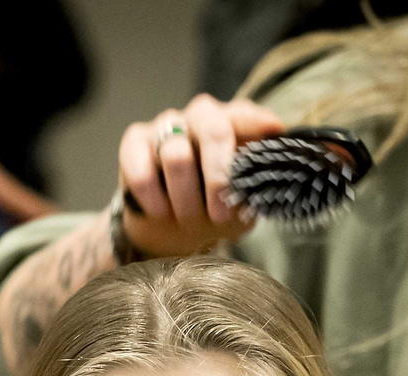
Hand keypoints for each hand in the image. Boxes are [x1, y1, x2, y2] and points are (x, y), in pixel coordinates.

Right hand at [118, 94, 282, 256]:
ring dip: (185, 197)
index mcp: (231, 124)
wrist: (170, 229)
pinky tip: (160, 213)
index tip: (273, 131)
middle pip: (212, 129)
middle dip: (218, 176)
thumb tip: (260, 186)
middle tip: (220, 214)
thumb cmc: (213, 210)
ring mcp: (165, 127)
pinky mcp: (134, 144)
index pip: (244, 115)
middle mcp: (199, 117)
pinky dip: (153, 197)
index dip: (257, 121)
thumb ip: (252, 190)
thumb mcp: (240, 205)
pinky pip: (142, 169)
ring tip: (189, 221)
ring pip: (177, 156)